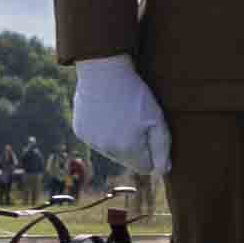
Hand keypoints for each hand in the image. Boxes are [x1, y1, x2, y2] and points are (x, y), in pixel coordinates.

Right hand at [67, 55, 166, 170]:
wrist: (103, 71)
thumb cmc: (135, 94)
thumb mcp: (157, 119)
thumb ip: (162, 149)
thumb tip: (163, 171)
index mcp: (128, 149)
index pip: (144, 167)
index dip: (151, 153)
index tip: (150, 134)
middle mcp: (107, 149)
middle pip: (127, 160)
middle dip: (134, 146)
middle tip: (135, 121)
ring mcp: (91, 140)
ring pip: (111, 150)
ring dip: (117, 139)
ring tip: (120, 114)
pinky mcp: (80, 130)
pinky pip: (96, 138)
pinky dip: (101, 130)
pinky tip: (106, 112)